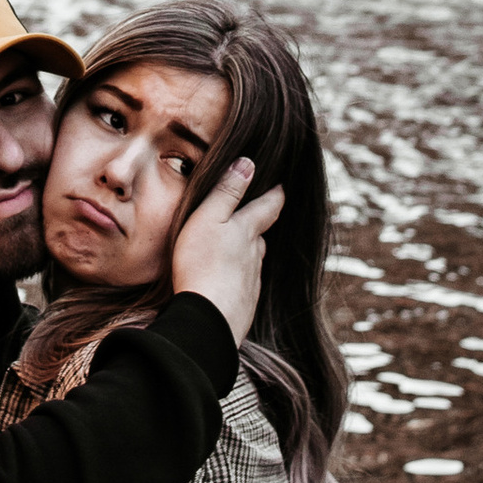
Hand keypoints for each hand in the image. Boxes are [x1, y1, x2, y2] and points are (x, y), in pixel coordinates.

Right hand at [169, 158, 282, 343]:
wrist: (208, 319)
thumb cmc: (202, 264)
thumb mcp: (207, 218)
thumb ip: (227, 191)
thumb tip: (248, 163)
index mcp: (247, 230)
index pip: (268, 207)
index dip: (275, 194)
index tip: (281, 185)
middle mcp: (255, 255)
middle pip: (261, 235)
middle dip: (260, 224)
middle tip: (258, 214)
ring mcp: (252, 281)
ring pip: (253, 261)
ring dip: (248, 253)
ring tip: (239, 249)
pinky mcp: (244, 304)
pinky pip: (245, 285)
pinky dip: (239, 279)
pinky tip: (229, 283)